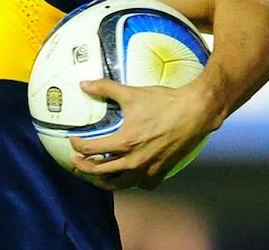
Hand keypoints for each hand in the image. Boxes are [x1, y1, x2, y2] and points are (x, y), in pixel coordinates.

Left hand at [68, 79, 214, 190]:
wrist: (195, 112)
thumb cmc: (163, 102)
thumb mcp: (131, 93)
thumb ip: (105, 88)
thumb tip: (83, 84)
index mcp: (123, 143)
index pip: (89, 150)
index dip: (76, 146)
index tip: (73, 140)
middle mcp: (133, 161)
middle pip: (99, 172)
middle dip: (83, 167)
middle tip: (75, 162)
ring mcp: (148, 169)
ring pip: (118, 184)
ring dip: (103, 181)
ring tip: (95, 176)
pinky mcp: (161, 171)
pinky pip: (141, 185)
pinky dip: (131, 183)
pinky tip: (127, 177)